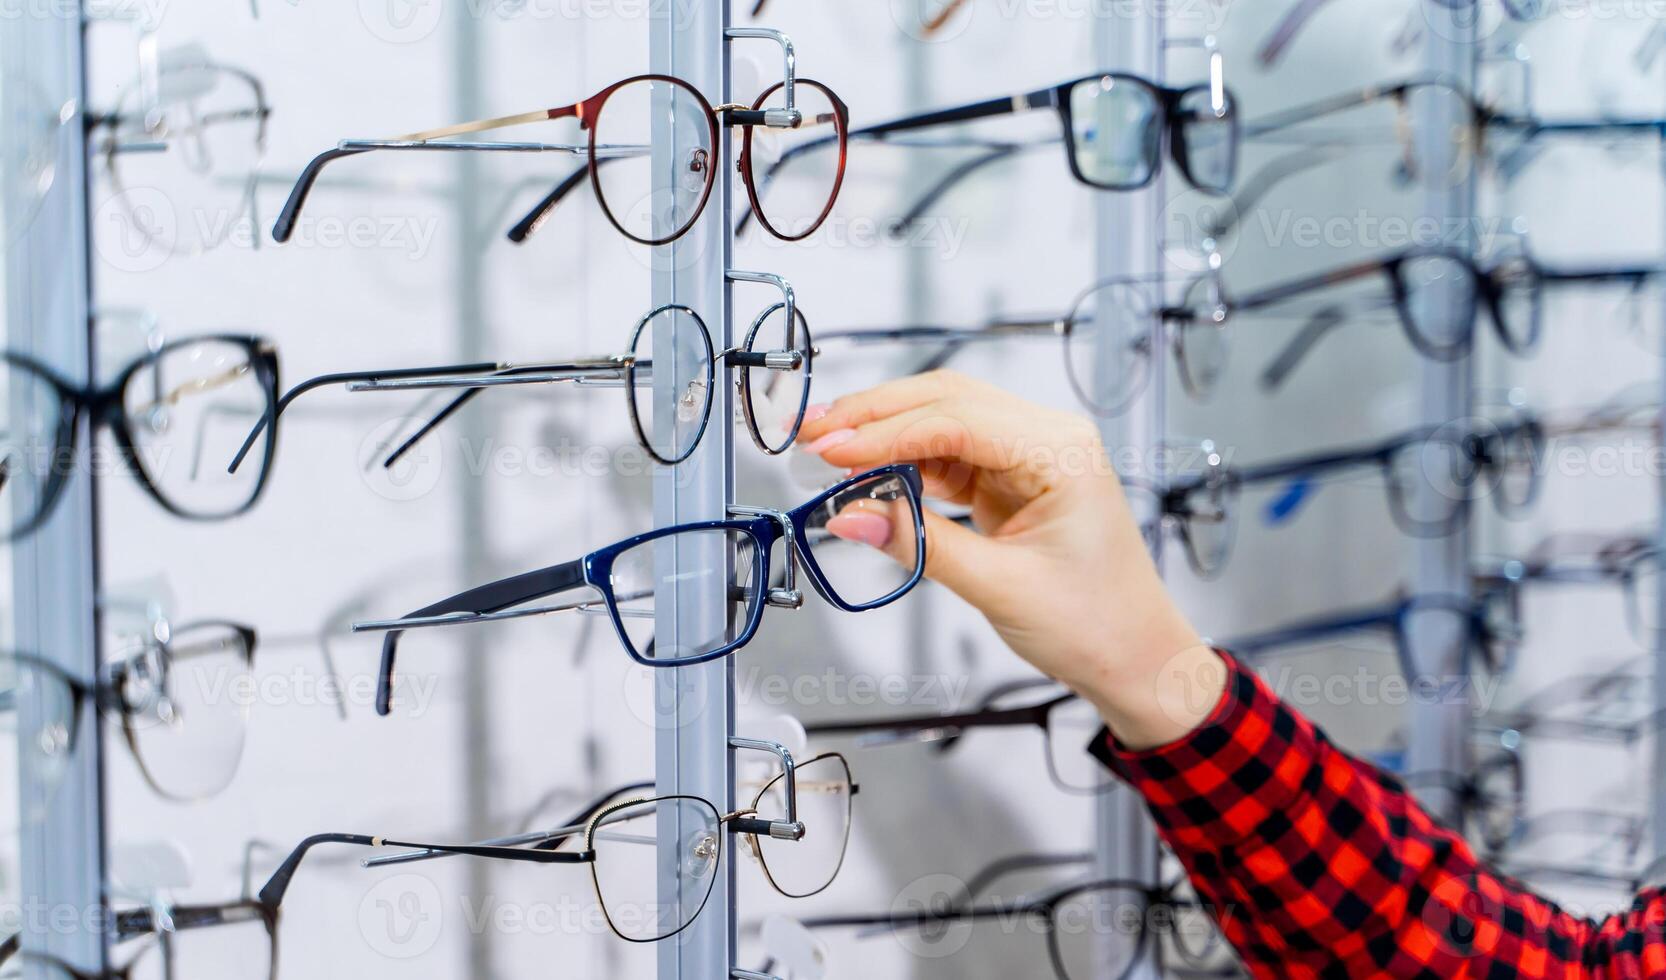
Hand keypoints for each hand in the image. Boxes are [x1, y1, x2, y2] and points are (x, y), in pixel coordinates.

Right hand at [800, 370, 1222, 749]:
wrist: (1136, 657)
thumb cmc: (1096, 624)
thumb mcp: (1000, 588)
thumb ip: (920, 544)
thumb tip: (849, 517)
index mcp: (1061, 451)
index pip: (957, 420)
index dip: (884, 432)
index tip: (830, 451)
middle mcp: (1048, 438)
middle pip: (946, 401)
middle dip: (874, 415)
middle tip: (810, 434)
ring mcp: (1028, 455)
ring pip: (941, 420)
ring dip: (883, 433)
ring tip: (825, 449)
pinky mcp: (1011, 478)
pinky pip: (947, 455)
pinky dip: (902, 461)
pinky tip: (864, 472)